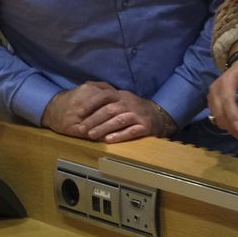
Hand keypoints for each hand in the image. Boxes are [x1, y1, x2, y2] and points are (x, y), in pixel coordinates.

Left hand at [43, 82, 172, 142]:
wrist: (158, 115)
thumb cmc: (134, 108)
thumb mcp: (122, 98)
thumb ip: (107, 97)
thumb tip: (85, 96)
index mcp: (121, 96)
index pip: (104, 96)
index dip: (91, 104)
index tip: (79, 113)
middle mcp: (129, 103)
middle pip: (109, 110)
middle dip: (94, 119)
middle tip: (82, 128)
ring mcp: (138, 115)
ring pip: (119, 120)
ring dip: (104, 128)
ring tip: (91, 135)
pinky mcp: (145, 126)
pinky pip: (131, 131)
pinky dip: (119, 135)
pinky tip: (108, 140)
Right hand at [209, 56, 237, 141]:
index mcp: (227, 81)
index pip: (228, 102)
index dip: (233, 117)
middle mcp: (215, 89)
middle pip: (220, 113)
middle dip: (233, 127)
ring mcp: (211, 96)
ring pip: (218, 118)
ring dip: (231, 127)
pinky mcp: (212, 102)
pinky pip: (217, 117)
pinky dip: (228, 123)